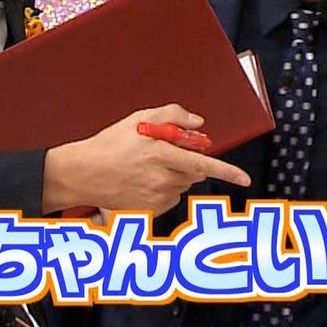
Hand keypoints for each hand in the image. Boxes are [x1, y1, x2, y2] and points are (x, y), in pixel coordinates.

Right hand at [41, 103, 250, 213]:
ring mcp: (155, 199)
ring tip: (147, 168)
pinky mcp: (149, 211)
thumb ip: (174, 115)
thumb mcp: (140, 118)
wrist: (82, 173)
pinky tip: (143, 182)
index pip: (203, 165)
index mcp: (160, 154)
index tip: (245, 179)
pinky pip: (170, 199)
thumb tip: (199, 124)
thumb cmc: (110, 144)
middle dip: (187, 163)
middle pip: (193, 174)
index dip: (227, 172)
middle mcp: (160, 180)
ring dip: (175, 176)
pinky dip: (164, 190)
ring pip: (182, 186)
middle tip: (164, 154)